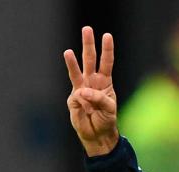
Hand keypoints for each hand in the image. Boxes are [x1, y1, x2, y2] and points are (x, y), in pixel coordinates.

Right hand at [64, 26, 118, 156]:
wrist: (97, 135)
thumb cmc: (106, 120)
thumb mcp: (109, 108)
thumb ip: (98, 98)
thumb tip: (81, 91)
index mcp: (105, 82)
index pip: (106, 62)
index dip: (107, 49)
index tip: (107, 36)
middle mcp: (92, 83)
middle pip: (90, 60)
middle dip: (88, 45)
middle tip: (86, 29)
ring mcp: (81, 90)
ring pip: (77, 72)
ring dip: (72, 62)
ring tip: (68, 51)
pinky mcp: (73, 100)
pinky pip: (76, 94)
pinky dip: (79, 95)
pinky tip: (83, 100)